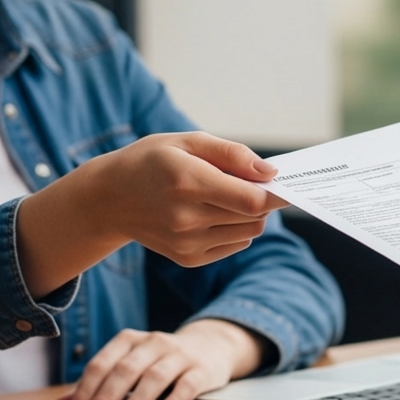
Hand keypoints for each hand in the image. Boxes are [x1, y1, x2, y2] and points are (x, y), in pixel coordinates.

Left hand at [55, 319, 264, 399]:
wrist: (211, 346)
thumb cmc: (161, 360)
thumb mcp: (128, 366)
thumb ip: (96, 386)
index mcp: (129, 341)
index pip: (102, 363)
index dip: (86, 390)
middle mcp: (153, 343)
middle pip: (126, 369)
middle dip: (107, 397)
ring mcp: (179, 355)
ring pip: (155, 376)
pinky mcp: (201, 369)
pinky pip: (187, 385)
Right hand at [84, 132, 288, 265]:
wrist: (109, 198)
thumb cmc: (152, 161)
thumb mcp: (188, 141)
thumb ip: (232, 154)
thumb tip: (269, 172)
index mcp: (188, 183)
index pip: (252, 200)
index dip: (277, 193)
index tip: (290, 183)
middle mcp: (187, 218)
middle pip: (254, 216)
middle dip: (263, 199)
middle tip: (252, 181)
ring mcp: (187, 242)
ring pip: (249, 231)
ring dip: (251, 213)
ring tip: (228, 195)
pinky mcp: (188, 258)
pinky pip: (235, 243)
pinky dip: (236, 228)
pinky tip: (214, 212)